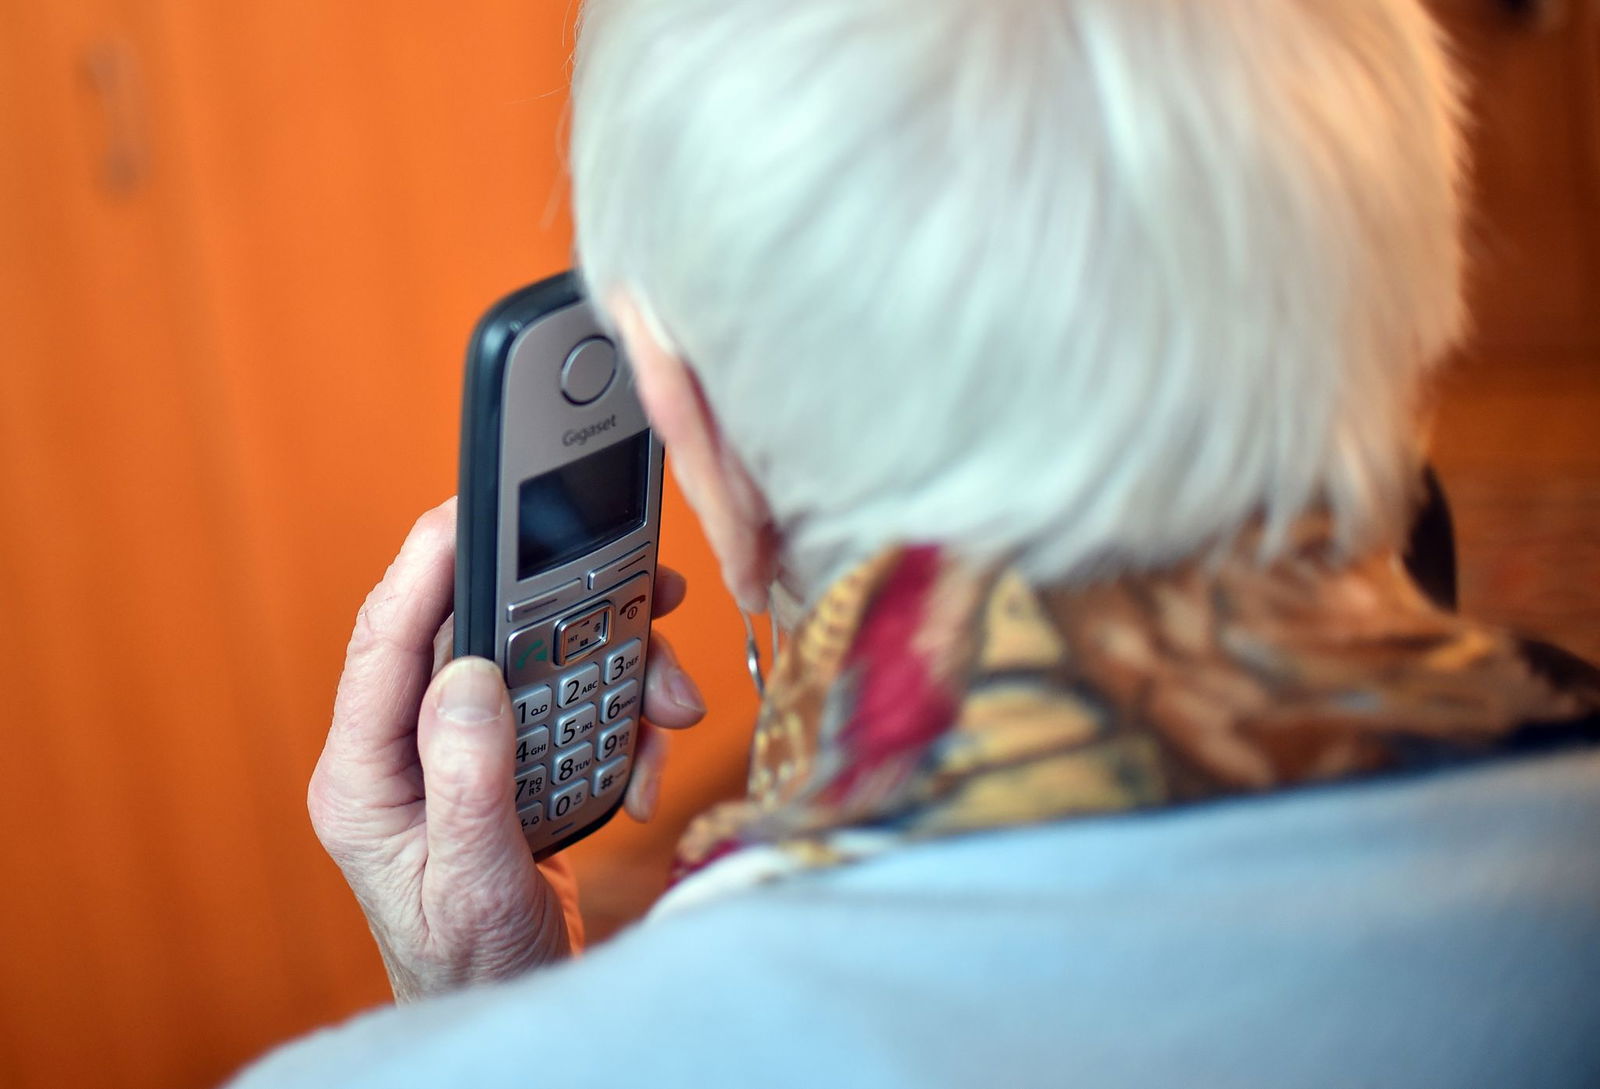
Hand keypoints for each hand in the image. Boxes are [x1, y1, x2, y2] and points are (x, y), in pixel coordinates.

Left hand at [307, 497, 705, 1001]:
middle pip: (478, 634)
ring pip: (537, 663)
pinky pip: (570, 706)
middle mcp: (405, 749)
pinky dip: (621, 725)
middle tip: (645, 593)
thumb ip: (467, 780)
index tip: (472, 508)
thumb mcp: (472, 885)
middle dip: (568, 617)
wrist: (510, 1007)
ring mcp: (460, 750)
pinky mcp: (509, 758)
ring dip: (616, 674)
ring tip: (668, 705)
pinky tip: (643, 766)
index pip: (383, 643)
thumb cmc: (472, 964)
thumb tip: (468, 672)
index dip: (425, 566)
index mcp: (364, 775)